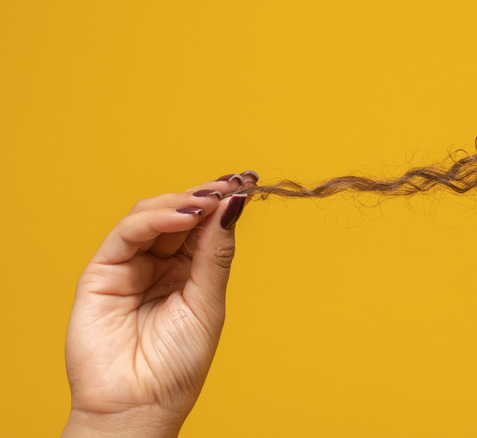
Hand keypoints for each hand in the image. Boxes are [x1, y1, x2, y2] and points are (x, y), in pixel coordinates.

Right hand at [62, 172, 255, 437]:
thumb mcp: (208, 302)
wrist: (140, 405)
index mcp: (190, 271)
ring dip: (184, 202)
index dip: (224, 201)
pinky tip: (184, 216)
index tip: (247, 182)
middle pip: (181, 213)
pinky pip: (128, 232)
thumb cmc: (177, 364)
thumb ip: (216, 254)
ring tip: (210, 200)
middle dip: (208, 194)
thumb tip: (234, 206)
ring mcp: (131, 264)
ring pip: (153, 214)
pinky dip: (156, 218)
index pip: (205, 225)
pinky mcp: (103, 270)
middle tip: (234, 182)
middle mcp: (160, 262)